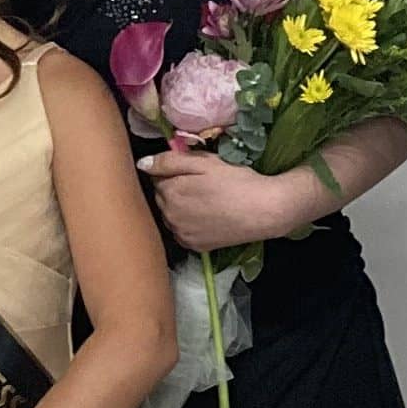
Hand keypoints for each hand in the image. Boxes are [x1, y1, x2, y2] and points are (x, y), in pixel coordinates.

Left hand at [143, 142, 299, 253]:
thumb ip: (170, 161)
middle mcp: (170, 216)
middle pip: (162, 197)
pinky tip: (207, 217)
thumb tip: (141, 164)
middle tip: (202, 184)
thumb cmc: (237, 181)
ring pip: (171, 215)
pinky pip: (182, 231)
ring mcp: (181, 234)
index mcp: (170, 192)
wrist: (265, 211)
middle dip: (175, 189)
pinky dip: (189, 224)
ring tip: (205, 201)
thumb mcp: (205, 162)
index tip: (193, 171)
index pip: (157, 177)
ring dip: (180, 207)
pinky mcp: (194, 246)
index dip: (174, 172)